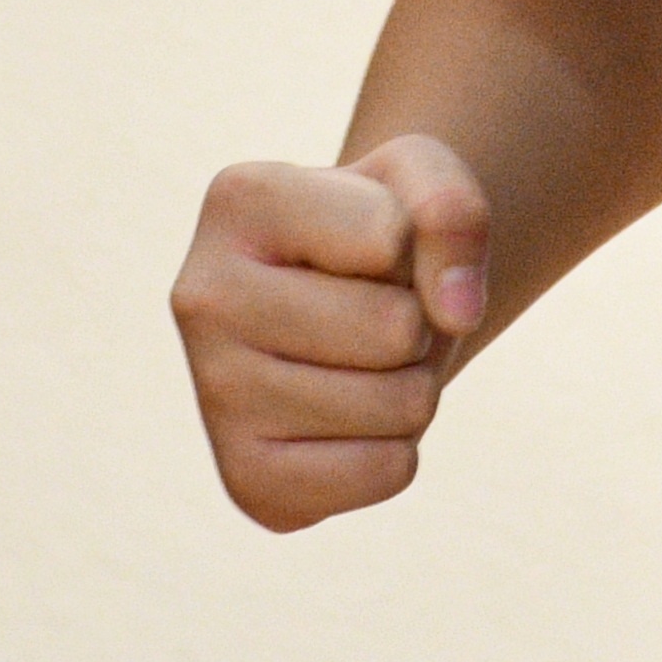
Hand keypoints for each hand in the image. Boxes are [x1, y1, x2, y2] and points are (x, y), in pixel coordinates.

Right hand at [170, 134, 488, 531]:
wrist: (339, 315)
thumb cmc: (378, 235)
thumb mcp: (422, 181)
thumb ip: (453, 209)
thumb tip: (458, 315)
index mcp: (239, 201)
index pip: (388, 234)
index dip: (413, 244)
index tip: (371, 247)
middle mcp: (202, 297)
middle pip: (394, 329)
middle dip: (417, 324)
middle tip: (372, 315)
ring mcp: (214, 395)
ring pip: (400, 406)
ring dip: (412, 386)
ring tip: (362, 363)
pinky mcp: (247, 481)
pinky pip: (388, 472)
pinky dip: (397, 448)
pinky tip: (348, 420)